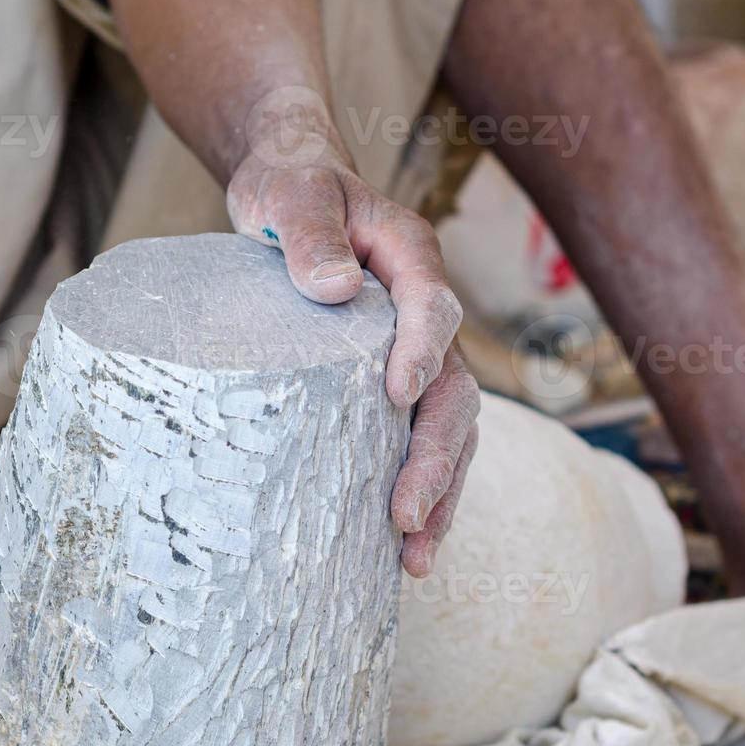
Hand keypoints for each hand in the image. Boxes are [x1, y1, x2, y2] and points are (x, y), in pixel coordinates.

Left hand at [226, 120, 479, 577]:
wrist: (291, 193)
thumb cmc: (292, 189)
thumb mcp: (292, 194)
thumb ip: (311, 233)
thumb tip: (333, 292)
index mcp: (410, 257)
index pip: (434, 307)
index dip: (423, 352)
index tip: (397, 396)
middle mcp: (425, 310)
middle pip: (453, 389)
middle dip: (436, 455)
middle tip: (407, 513)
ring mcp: (415, 351)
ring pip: (447, 427)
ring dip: (439, 491)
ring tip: (414, 556)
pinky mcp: (389, 381)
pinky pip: (417, 437)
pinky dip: (418, 487)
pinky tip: (400, 542)